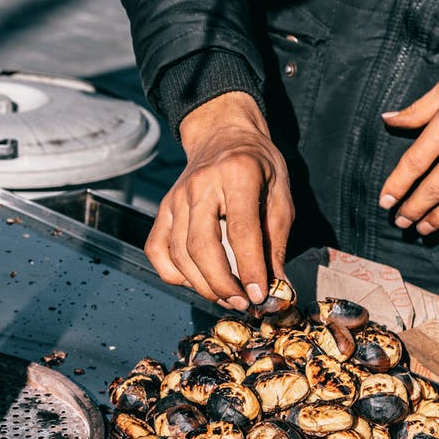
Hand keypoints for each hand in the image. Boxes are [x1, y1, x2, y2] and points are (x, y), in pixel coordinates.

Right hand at [145, 91, 293, 310]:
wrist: (222, 135)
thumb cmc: (258, 165)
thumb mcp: (280, 194)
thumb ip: (277, 240)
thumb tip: (276, 286)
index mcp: (237, 174)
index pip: (240, 230)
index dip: (250, 268)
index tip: (260, 295)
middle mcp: (200, 185)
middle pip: (201, 246)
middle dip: (222, 284)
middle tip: (243, 303)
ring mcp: (175, 198)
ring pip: (179, 253)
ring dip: (202, 285)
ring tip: (227, 298)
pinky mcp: (162, 209)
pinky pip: (158, 250)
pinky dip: (174, 274)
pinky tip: (197, 281)